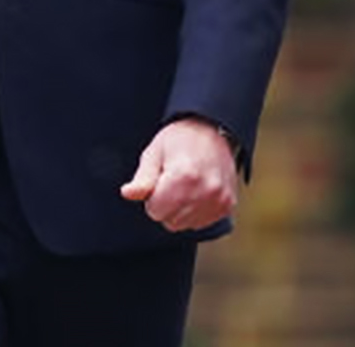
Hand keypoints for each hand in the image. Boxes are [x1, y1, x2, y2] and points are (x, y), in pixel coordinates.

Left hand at [118, 118, 239, 231]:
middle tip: (174, 181)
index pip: (155, 211)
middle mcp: (205, 191)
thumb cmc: (180, 139)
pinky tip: (198, 191)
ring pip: (186, 224)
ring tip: (187, 185)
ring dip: (181, 210)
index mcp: (184, 177)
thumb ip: (142, 178)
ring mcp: (219, 199)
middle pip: (171, 221)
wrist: (213, 128)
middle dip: (167, 205)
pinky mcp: (227, 204)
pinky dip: (196, 211)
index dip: (153, 196)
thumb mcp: (155, 153)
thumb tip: (127, 193)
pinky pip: (201, 222)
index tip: (161, 179)